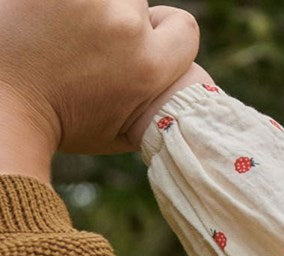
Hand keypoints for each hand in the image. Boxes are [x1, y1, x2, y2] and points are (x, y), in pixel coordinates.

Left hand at [0, 1, 199, 168]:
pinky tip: (46, 19)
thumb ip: (158, 104)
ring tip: (64, 32)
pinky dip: (60, 3)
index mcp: (148, 67)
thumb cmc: (63, 124)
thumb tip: (182, 88)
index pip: (184, 28)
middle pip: (137, 4)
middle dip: (118, 18)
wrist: (5, 106)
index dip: (164, 33)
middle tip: (87, 42)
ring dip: (90, 6)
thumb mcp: (125, 132)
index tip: (140, 41)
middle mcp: (125, 27)